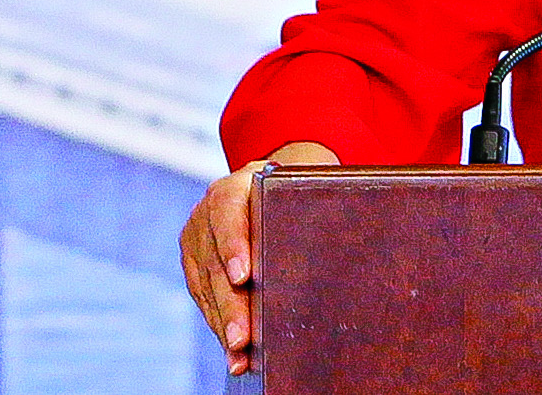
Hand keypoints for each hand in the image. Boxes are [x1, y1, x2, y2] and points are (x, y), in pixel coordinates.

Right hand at [180, 140, 338, 375]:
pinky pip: (204, 300)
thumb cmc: (287, 193)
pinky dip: (220, 326)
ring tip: (239, 354)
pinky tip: (234, 352)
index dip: (234, 246)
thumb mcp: (295, 188)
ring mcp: (196, 241)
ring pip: (208, 288)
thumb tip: (347, 233)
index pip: (228, 214)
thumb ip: (310, 206)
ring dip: (224, 324)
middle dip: (230, 305)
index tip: (242, 277)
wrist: (259, 188)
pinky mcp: (193, 266)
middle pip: (216, 263)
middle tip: (242, 337)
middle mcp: (206, 214)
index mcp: (233, 188)